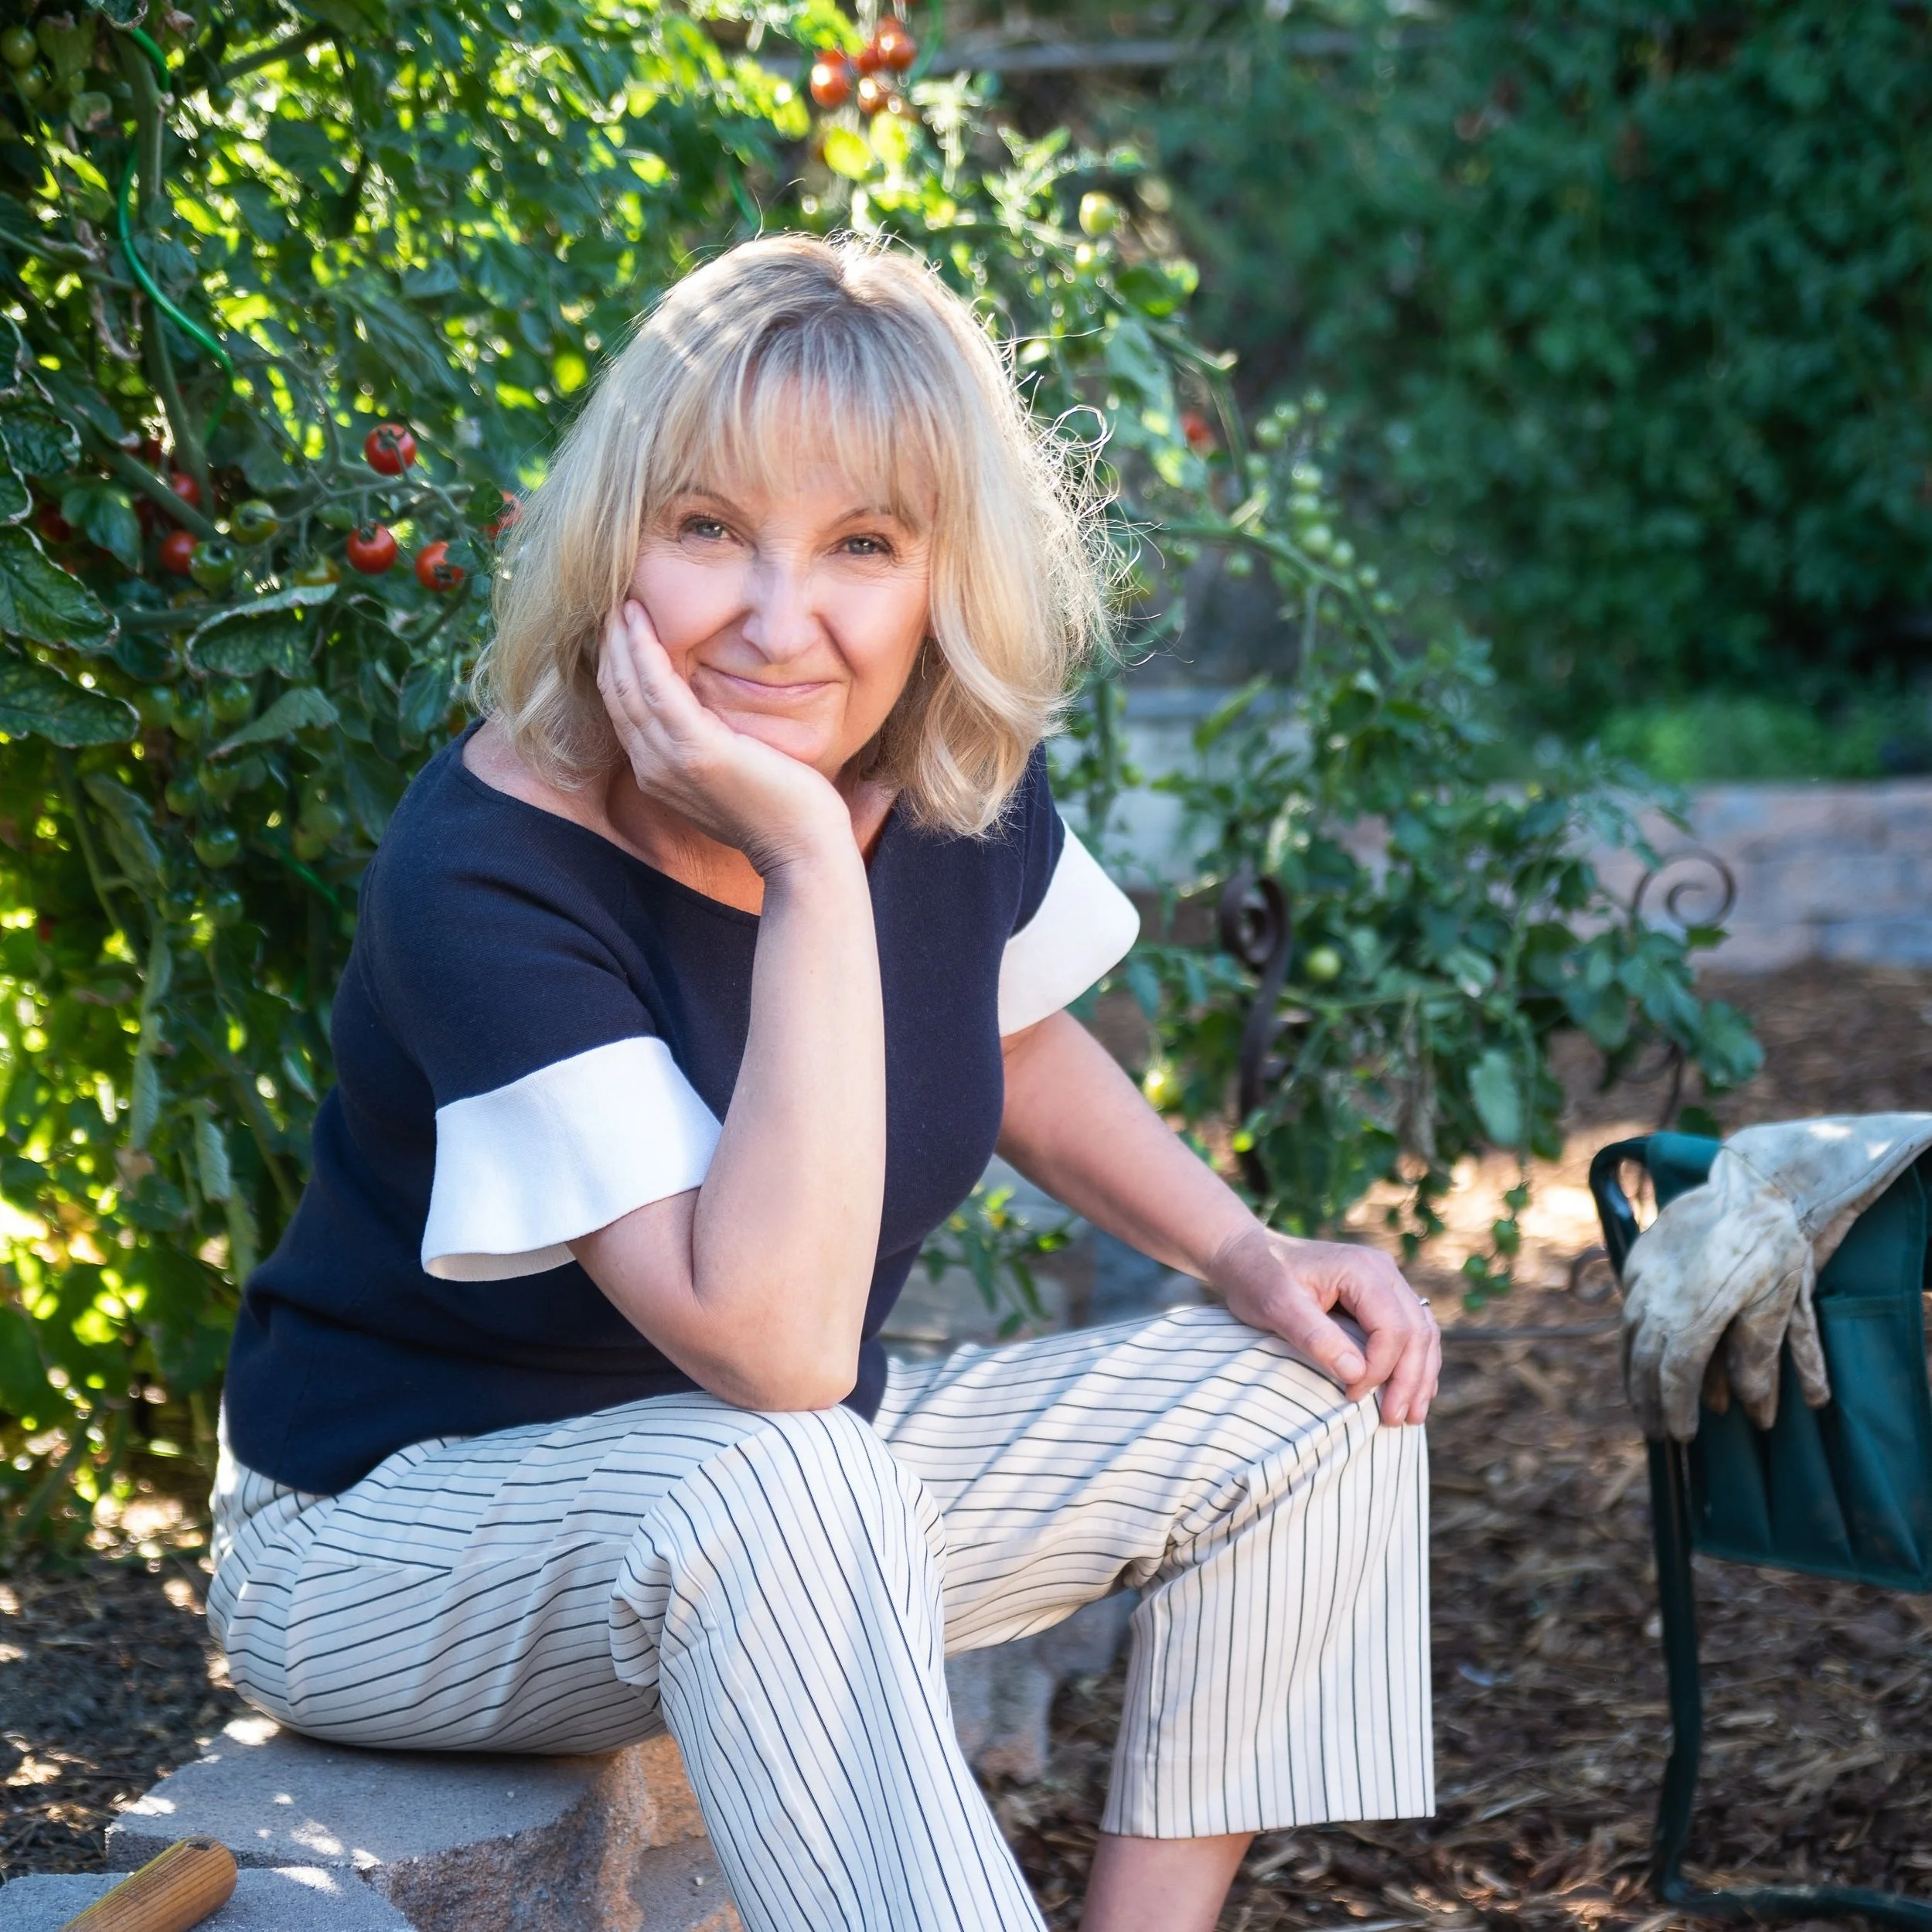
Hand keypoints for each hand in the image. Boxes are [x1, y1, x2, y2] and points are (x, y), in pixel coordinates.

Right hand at [597, 599, 848, 874]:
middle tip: (612, 602)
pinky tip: (641, 622)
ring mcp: (671, 761)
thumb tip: (707, 714)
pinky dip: (645, 652)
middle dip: (611, 646)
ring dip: (622, 640)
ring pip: (628, 688)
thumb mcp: (729, 774)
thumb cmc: (779, 809)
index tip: (619, 627)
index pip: (624, 709)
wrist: (802, 848)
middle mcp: (653, 768)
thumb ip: (704, 746)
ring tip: (622, 603)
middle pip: (617, 695)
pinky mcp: (698, 751)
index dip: (617, 665)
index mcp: (658, 773)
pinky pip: (659, 690)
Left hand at [1209, 1225, 1439, 1423]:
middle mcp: (1382, 1270)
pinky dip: (1414, 1361)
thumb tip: (1356, 1373)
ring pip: (1422, 1332)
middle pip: (1416, 1331)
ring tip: (1412, 1416)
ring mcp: (1386, 1281)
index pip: (1392, 1327)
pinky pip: (1412, 1329)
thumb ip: (1315, 1337)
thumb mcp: (1277, 1307)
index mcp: (1362, 1270)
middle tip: (1396, 1420)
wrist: (1248, 1255)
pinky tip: (1411, 1390)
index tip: (1353, 1395)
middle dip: (1410, 1379)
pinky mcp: (1381, 1295)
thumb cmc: (1258, 1279)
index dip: (1381, 1368)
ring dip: (1420, 1375)